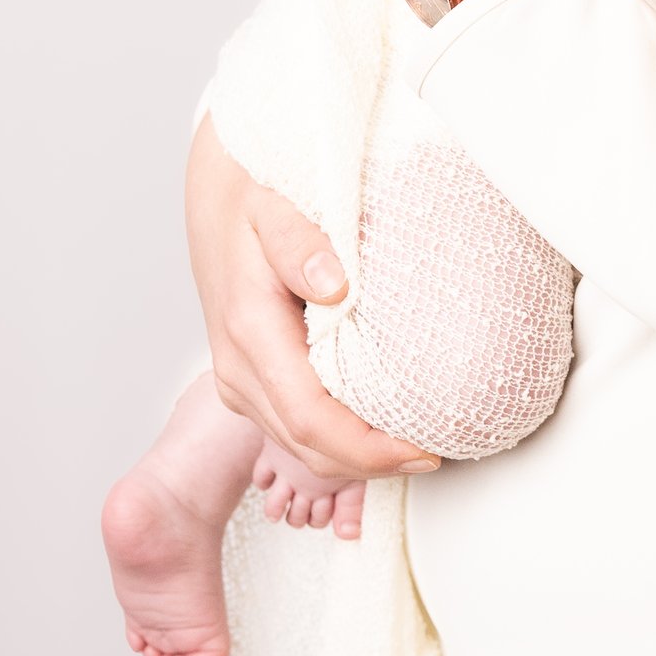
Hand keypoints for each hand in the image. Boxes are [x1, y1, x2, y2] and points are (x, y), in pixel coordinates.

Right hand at [185, 114, 432, 483]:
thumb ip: (302, 242)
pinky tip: (379, 428)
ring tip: (416, 446)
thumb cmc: (255, 193)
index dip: (367, 449)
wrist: (218, 192)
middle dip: (371, 463)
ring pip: (298, 445)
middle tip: (437, 455)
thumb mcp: (278, 201)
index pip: (311, 418)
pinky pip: (293, 426)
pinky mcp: (250, 378)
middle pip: (306, 446)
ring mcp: (239, 379)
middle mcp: (237, 367)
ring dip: (355, 456)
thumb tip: (334, 284)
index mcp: (249, 330)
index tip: (421, 451)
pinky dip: (337, 438)